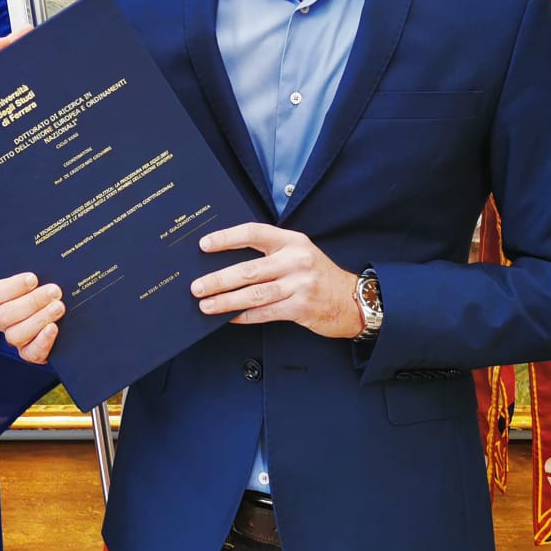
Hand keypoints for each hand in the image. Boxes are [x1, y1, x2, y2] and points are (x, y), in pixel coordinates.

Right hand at [0, 272, 63, 363]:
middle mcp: (3, 320)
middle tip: (54, 291)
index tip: (33, 279)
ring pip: (16, 334)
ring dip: (39, 319)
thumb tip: (45, 255)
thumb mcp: (41, 278)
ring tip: (59, 307)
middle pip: (6, 315)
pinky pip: (31, 353)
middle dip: (32, 302)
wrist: (67, 316)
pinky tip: (54, 328)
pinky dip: (42, 341)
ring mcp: (15, 337)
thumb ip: (38, 271)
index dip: (11, 287)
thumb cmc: (48, 289)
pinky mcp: (30, 353)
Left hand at [191, 224, 365, 337]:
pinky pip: (265, 313)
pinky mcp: (301, 308)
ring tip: (206, 305)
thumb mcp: (299, 254)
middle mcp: (296, 260)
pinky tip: (229, 317)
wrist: (353, 300)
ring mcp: (299, 285)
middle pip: (249, 269)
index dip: (227, 238)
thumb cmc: (318, 276)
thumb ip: (270, 254)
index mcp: (292, 241)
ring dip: (226, 301)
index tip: (204, 244)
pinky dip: (243, 316)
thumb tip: (226, 262)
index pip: (254, 233)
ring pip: (254, 294)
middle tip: (197, 286)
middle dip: (218, 279)